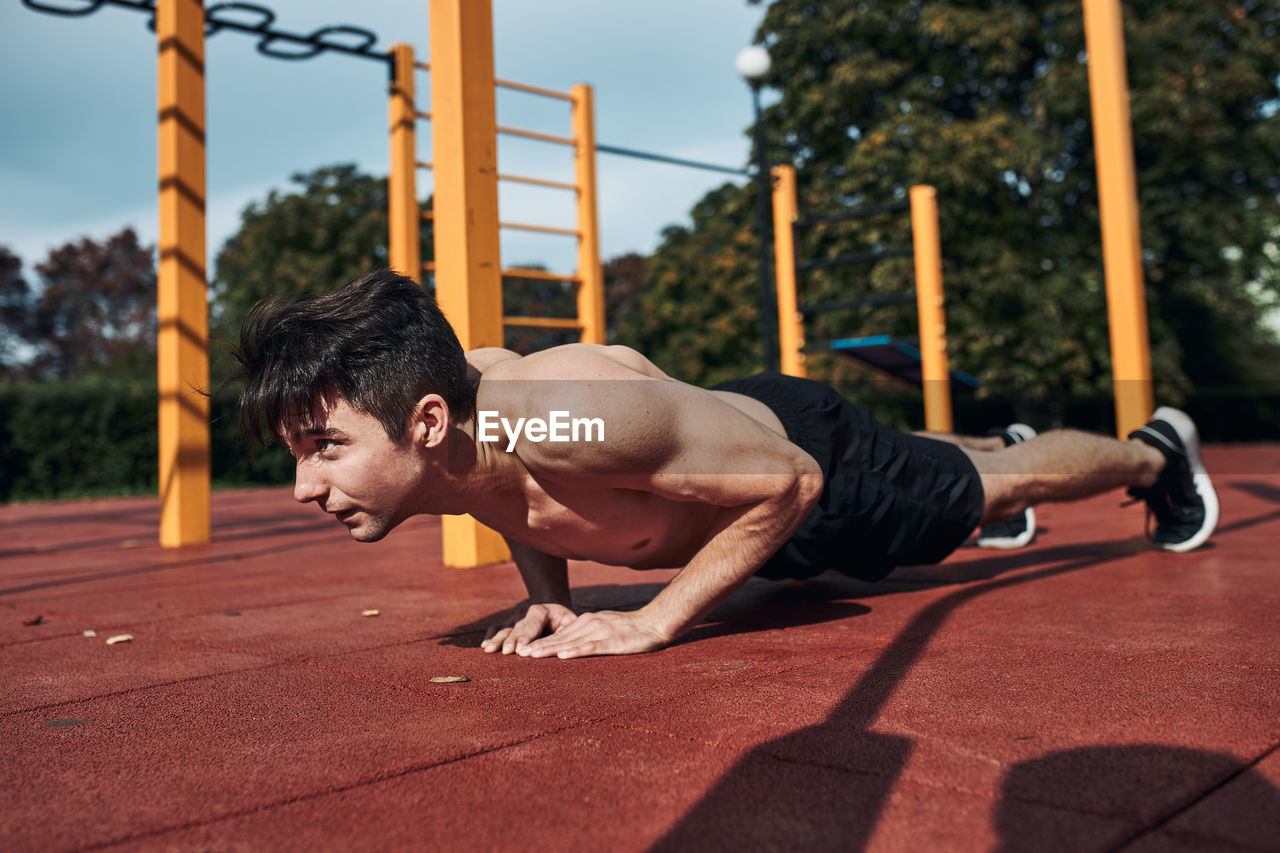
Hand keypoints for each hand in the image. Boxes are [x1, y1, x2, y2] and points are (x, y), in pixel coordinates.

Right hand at [481, 602, 576, 654]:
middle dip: (511, 640)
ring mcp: (514, 618)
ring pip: (504, 628)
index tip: (521, 649)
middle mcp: (524, 613)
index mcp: (542, 610)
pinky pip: (496, 629)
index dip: (527, 637)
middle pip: (517, 627)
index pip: (533, 623)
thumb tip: (562, 650)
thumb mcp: (570, 623)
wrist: (552, 610)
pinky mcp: (507, 624)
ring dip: (497, 639)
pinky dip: (490, 636)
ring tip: (489, 649)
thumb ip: (566, 634)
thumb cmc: (564, 621)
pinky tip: (484, 646)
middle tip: (507, 651)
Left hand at [518, 609, 669, 658]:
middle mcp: (590, 624)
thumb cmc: (632, 629)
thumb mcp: (606, 627)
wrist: (655, 622)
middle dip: (538, 646)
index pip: (560, 633)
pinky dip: (575, 652)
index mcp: (588, 621)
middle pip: (560, 637)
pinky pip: (591, 647)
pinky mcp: (612, 641)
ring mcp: (600, 632)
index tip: (524, 649)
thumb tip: (572, 646)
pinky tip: (563, 657)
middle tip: (519, 655)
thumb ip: (589, 634)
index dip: (541, 641)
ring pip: (570, 642)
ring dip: (550, 649)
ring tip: (532, 656)